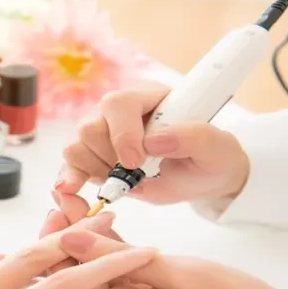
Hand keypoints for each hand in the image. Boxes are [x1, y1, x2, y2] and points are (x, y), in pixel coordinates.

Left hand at [40, 193, 287, 288]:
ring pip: (99, 272)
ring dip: (89, 239)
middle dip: (67, 236)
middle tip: (63, 194)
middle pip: (78, 275)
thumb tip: (68, 238)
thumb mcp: (177, 273)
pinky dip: (114, 250)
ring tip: (79, 199)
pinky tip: (107, 221)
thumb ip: (118, 256)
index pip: (68, 278)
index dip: (55, 240)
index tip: (54, 202)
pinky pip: (122, 276)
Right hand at [58, 83, 249, 203]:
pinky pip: (70, 164)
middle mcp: (119, 111)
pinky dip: (70, 179)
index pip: (119, 104)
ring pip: (76, 146)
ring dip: (96, 171)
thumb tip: (153, 141)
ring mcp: (102, 133)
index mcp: (149, 97)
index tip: (136, 162)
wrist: (201, 178)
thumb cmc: (210, 158)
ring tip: (125, 180)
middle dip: (111, 158)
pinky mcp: (92, 157)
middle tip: (138, 173)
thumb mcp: (217, 148)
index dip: (122, 134)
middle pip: (91, 127)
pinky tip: (73, 190)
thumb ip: (194, 136)